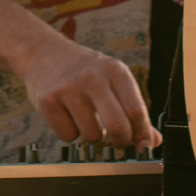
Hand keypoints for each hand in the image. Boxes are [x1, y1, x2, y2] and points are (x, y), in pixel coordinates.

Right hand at [14, 26, 158, 148]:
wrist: (43, 52)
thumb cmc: (84, 71)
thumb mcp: (113, 80)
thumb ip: (134, 110)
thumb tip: (152, 141)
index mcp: (115, 70)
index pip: (136, 110)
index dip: (142, 133)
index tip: (142, 144)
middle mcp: (92, 77)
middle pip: (118, 126)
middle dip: (121, 142)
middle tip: (118, 141)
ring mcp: (68, 88)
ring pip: (92, 136)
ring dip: (91, 135)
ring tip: (85, 117)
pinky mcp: (47, 101)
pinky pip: (68, 136)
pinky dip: (69, 133)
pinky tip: (67, 115)